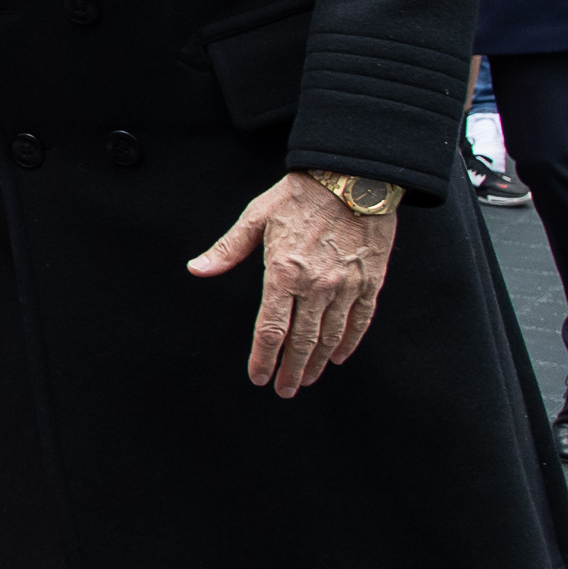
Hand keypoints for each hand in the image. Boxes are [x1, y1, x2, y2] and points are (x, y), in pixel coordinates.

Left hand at [188, 175, 394, 398]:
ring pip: (330, 336)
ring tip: (306, 380)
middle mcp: (316, 285)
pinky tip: (337, 357)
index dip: (263, 358)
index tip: (259, 377)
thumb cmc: (301, 195)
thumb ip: (227, 249)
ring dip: (316, 362)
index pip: (270, 329)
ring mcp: (346, 285)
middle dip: (291, 370)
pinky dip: (348, 342)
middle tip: (284, 391)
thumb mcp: (257, 217)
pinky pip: (360, 320)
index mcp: (284, 272)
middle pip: (301, 341)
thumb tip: (196, 268)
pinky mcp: (371, 281)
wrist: (354, 177)